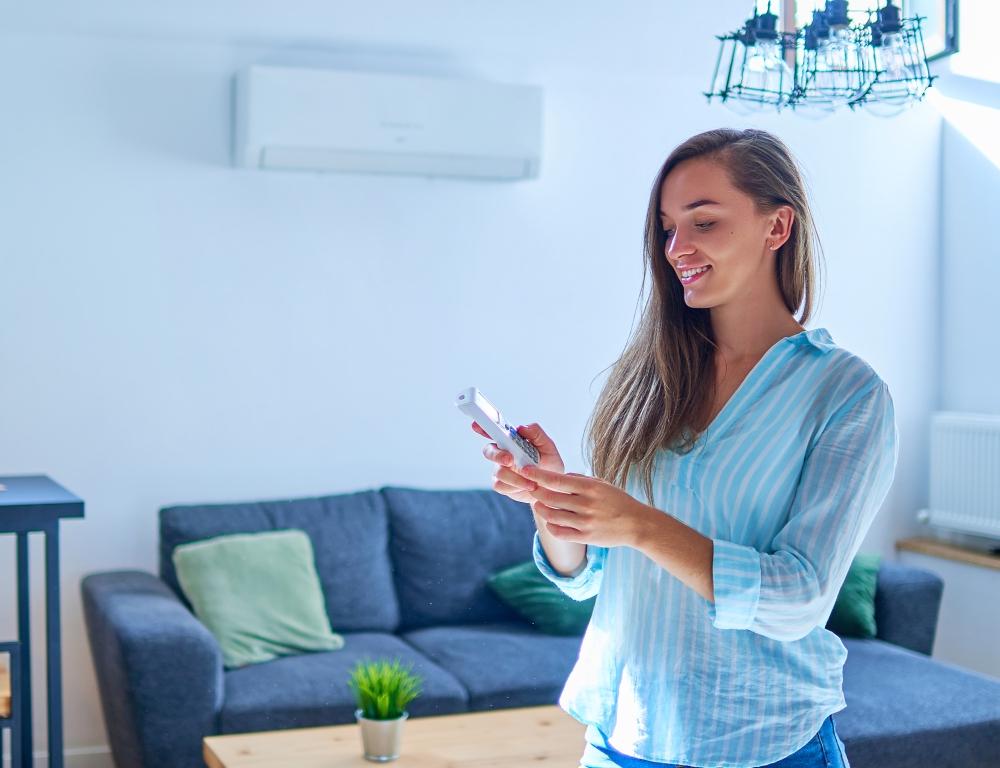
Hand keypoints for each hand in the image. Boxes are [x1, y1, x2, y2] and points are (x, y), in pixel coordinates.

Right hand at [472, 421, 564, 504]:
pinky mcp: (501, 484)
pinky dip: (515, 487)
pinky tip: (527, 487)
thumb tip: (521, 428)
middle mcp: (502, 453)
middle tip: (510, 460)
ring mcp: (500, 469)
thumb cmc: (550, 464)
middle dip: (498, 455)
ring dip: (515, 478)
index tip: (475, 425)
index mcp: (512, 441)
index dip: (483, 427)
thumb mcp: (549, 448)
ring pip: (498, 471)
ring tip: (533, 483)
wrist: (552, 488)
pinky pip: (501, 485)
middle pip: (489, 451)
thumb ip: (537, 434)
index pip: (494, 431)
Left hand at [518, 464, 648, 547]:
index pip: (557, 480)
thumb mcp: (601, 483)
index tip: (526, 470)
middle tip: (531, 488)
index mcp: (590, 488)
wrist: (636, 524)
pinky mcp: (585, 537)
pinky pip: (560, 533)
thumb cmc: (617, 501)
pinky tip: (549, 521)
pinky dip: (550, 526)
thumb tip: (557, 477)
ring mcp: (585, 522)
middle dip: (536, 492)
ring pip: (552, 516)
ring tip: (538, 505)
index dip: (538, 475)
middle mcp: (586, 504)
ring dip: (540, 509)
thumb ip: (579, 480)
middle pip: (550, 498)